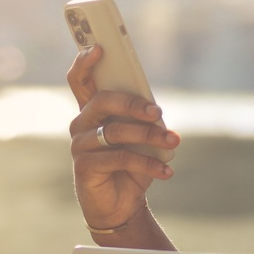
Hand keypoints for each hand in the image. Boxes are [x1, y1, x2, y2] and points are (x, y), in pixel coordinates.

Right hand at [66, 44, 179, 231]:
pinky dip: (148, 163)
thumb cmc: (131, 164)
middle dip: (133, 104)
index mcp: (92, 110)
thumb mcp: (138, 137)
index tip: (99, 48)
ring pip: (115, 131)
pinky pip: (120, 158)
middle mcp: (81, 124)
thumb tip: (156, 110)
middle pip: (102, 101)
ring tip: (173, 141)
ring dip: (149, 136)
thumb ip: (140, 118)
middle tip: (158, 113)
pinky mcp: (85, 167)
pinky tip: (167, 171)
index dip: (85, 61)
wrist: (120, 205)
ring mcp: (80, 145)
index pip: (79, 79)